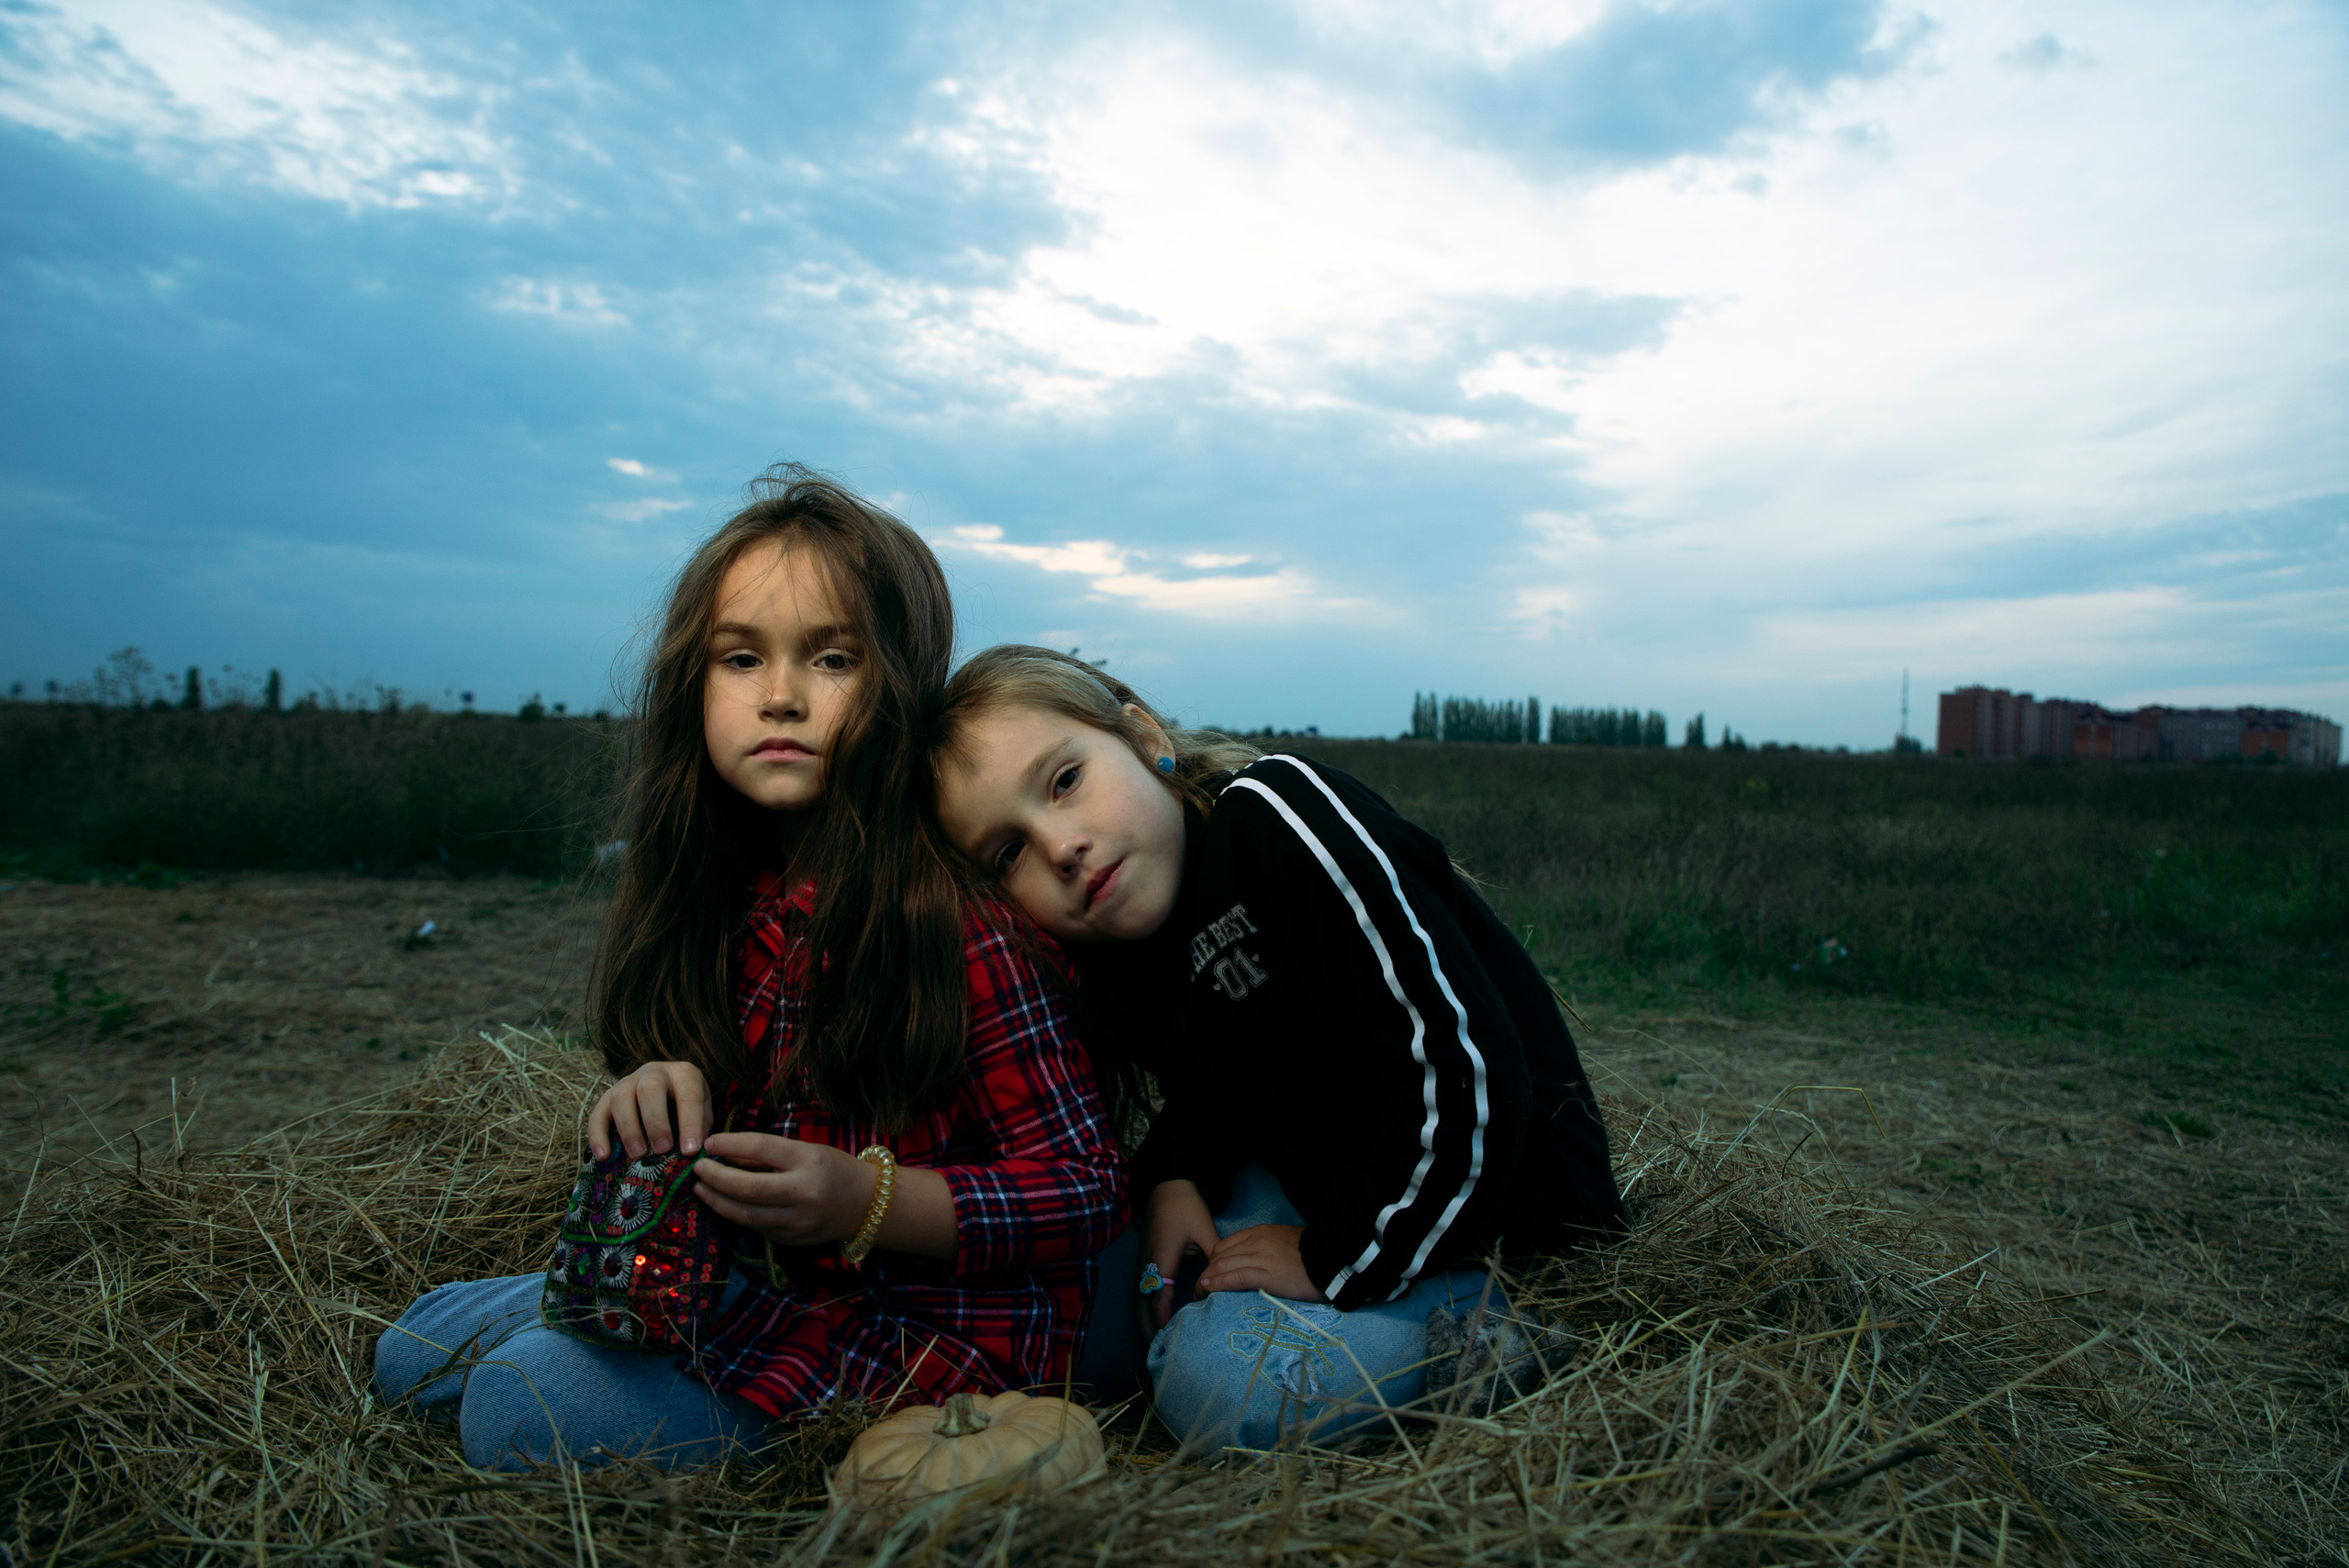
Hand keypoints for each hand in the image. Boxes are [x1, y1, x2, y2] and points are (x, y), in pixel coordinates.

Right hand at [588, 1060, 711, 1159]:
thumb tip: (693, 1152)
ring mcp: (628, 1082)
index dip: (690, 1124)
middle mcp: (654, 1073)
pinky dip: (598, 1135)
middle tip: (662, 1150)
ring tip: (638, 1155)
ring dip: (628, 1128)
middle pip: (649, 1090)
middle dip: (656, 1122)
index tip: (690, 1151)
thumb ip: (701, 1127)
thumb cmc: (687, 1105)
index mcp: (684, 1074)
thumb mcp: (702, 1111)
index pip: (688, 1095)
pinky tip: (603, 1156)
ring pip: (620, 1097)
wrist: (665, 1088)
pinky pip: (597, 1113)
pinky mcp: (607, 1096)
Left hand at [693, 1132, 875, 1248]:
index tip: (710, 1143)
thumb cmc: (833, 1169)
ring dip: (716, 1201)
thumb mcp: (805, 1151)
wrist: (865, 1204)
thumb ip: (766, 1155)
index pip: (760, 1149)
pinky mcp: (790, 1240)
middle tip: (698, 1169)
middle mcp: (803, 1193)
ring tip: (701, 1189)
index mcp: (808, 1162)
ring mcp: (796, 1222)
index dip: (729, 1144)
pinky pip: (755, 1227)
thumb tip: (723, 1153)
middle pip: (747, 1188)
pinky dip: (734, 1214)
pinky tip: (723, 1203)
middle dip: (715, 1178)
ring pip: (744, 1214)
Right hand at [1140, 1180, 1220, 1331]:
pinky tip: (1156, 1317)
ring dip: (1145, 1321)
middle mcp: (1146, 1265)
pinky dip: (1145, 1309)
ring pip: (1137, 1301)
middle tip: (1161, 1349)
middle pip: (1140, 1306)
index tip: (1171, 1338)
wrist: (1166, 1187)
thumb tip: (1226, 1281)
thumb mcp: (1204, 1230)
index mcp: (1161, 1260)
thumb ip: (1215, 1257)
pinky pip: (1140, 1292)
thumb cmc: (1185, 1207)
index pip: (1159, 1297)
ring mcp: (1141, 1264)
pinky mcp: (1142, 1262)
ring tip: (1158, 1340)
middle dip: (1149, 1329)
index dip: (1163, 1319)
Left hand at [1199, 1224, 1324, 1303]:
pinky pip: (1234, 1278)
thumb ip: (1267, 1248)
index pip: (1225, 1245)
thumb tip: (1257, 1263)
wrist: (1333, 1260)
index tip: (1211, 1275)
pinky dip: (1217, 1284)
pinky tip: (1207, 1289)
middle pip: (1219, 1256)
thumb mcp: (1286, 1243)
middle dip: (1207, 1272)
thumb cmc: (1314, 1256)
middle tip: (1201, 1288)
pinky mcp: (1266, 1275)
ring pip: (1223, 1266)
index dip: (1214, 1262)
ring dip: (1206, 1281)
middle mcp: (1256, 1241)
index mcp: (1261, 1232)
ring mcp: (1260, 1257)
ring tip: (1199, 1294)